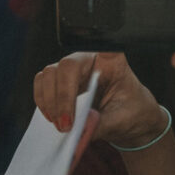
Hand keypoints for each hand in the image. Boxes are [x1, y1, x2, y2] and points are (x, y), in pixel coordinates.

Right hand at [33, 52, 171, 150]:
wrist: (129, 119)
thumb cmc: (131, 113)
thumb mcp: (121, 121)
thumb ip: (100, 124)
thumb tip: (80, 128)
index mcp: (112, 61)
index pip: (99, 47)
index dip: (93, 47)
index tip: (96, 67)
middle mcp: (89, 60)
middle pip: (65, 67)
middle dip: (62, 98)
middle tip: (67, 125)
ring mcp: (72, 70)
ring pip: (49, 75)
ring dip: (50, 102)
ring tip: (61, 125)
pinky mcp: (60, 83)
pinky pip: (42, 86)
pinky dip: (44, 104)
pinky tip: (54, 119)